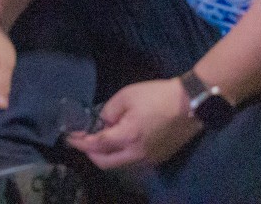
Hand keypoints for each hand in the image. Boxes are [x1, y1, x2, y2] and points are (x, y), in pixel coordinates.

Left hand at [67, 79, 200, 169]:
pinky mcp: (159, 158)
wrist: (191, 104)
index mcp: (128, 137)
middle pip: (106, 163)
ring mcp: (150, 159)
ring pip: (119, 164)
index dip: (80, 142)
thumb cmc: (157, 96)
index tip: (68, 137)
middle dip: (90, 153)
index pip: (96, 146)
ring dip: (106, 155)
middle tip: (82, 140)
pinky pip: (132, 161)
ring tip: (98, 139)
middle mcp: (137, 154)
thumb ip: (108, 111)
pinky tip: (118, 141)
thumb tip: (101, 123)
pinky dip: (120, 154)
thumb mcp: (126, 96)